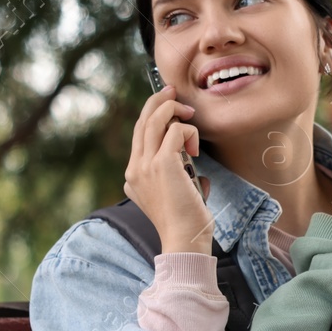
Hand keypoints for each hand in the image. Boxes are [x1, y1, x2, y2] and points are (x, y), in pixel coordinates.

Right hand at [125, 86, 212, 254]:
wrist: (184, 240)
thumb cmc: (187, 223)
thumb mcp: (177, 197)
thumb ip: (179, 180)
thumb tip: (197, 172)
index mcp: (134, 177)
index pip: (139, 135)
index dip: (152, 115)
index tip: (168, 104)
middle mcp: (135, 169)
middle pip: (142, 122)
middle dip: (158, 101)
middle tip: (173, 91)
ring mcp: (145, 166)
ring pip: (155, 121)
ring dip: (173, 109)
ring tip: (190, 113)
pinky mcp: (162, 164)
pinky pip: (176, 131)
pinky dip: (189, 132)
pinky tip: (196, 149)